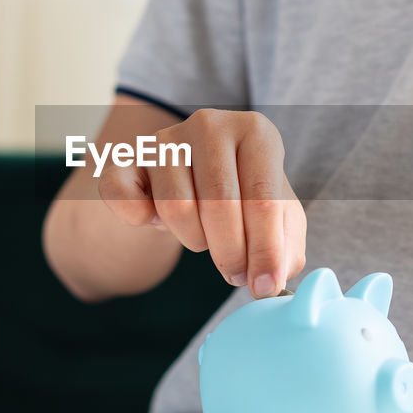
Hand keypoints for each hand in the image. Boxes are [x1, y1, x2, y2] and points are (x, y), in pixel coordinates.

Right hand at [97, 108, 305, 297]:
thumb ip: (286, 247)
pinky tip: (157, 219)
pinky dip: (140, 219)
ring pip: (177, 208)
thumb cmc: (244, 196)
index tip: (265, 287)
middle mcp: (211, 126)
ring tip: (205, 236)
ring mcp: (166, 139)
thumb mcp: (279, 215)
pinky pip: (125, 197)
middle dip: (230, 253)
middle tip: (236, 274)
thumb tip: (273, 280)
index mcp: (256, 131)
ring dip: (195, 239)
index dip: (265, 250)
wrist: (196, 177)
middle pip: (220, 204)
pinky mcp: (128, 159)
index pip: (264, 198)